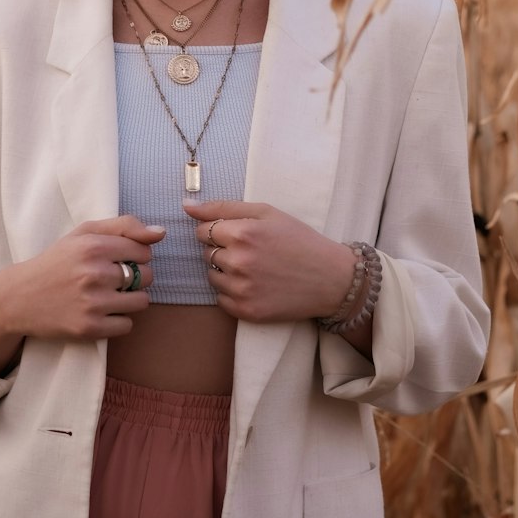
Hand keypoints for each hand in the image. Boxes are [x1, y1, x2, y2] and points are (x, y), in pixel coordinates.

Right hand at [0, 216, 164, 355]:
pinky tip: (101, 312)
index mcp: (94, 246)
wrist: (18, 298)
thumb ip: (123, 226)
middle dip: (135, 277)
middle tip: (112, 279)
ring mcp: (93, 303)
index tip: (118, 260)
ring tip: (109, 296)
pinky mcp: (89, 328)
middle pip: (147, 276)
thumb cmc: (56, 262)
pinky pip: (127, 325)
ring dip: (130, 299)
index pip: (144, 251)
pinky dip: (119, 320)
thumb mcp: (84, 233)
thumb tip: (160, 233)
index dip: (135, 256)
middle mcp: (94, 273)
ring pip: (142, 301)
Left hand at [183, 200, 355, 325]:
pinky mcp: (245, 311)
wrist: (331, 279)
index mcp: (242, 233)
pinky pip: (221, 299)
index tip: (237, 234)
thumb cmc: (299, 240)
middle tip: (252, 252)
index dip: (217, 231)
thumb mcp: (267, 213)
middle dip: (223, 250)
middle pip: (206, 253)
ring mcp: (241, 289)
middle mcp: (238, 262)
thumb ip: (223, 207)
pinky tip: (256, 285)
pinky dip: (233, 292)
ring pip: (211, 276)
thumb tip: (185, 206)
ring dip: (225, 272)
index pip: (202, 231)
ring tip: (255, 269)